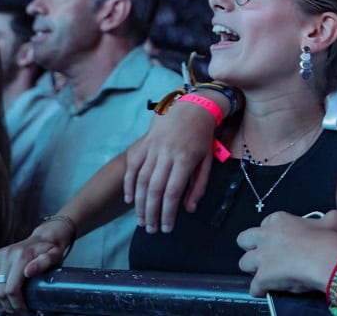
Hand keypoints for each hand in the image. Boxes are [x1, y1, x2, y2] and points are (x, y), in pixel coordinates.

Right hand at [0, 221, 71, 313]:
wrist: (42, 238)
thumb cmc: (49, 250)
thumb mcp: (55, 255)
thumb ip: (45, 262)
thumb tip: (29, 271)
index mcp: (21, 256)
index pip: (11, 289)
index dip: (17, 304)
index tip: (24, 309)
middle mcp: (6, 255)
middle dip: (8, 305)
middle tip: (17, 309)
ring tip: (9, 305)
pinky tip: (1, 298)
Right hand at [123, 101, 215, 233]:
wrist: (190, 107)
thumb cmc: (201, 137)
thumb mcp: (207, 160)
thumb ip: (199, 185)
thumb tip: (189, 209)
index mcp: (185, 159)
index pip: (173, 192)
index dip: (168, 213)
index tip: (167, 228)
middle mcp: (166, 154)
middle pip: (154, 189)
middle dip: (151, 213)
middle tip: (151, 230)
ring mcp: (152, 149)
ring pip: (141, 180)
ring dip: (139, 204)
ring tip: (142, 221)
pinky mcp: (143, 145)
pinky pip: (132, 167)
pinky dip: (129, 185)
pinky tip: (130, 200)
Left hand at [238, 211, 336, 296]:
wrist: (326, 258)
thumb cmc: (329, 238)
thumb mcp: (333, 220)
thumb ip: (328, 218)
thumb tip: (332, 218)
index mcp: (280, 220)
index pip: (266, 223)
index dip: (272, 233)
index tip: (281, 241)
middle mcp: (266, 236)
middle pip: (244, 240)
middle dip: (251, 248)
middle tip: (265, 256)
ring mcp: (262, 257)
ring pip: (243, 263)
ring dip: (253, 270)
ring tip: (265, 275)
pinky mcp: (263, 277)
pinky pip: (253, 287)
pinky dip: (260, 290)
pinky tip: (268, 291)